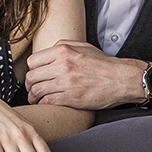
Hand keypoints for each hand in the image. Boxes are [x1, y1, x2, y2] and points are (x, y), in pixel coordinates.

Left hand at [25, 40, 139, 109]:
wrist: (121, 79)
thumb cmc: (103, 63)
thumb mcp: (83, 46)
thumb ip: (63, 46)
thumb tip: (47, 53)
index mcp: (63, 51)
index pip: (33, 61)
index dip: (32, 70)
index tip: (35, 75)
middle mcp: (62, 65)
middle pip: (31, 77)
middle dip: (29, 85)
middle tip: (32, 89)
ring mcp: (66, 82)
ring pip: (36, 90)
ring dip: (33, 97)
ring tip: (35, 99)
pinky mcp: (71, 98)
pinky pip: (47, 102)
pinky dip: (42, 104)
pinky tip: (45, 104)